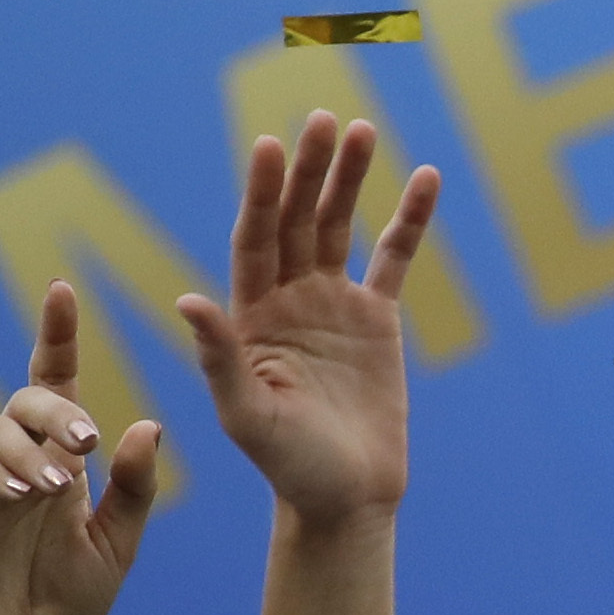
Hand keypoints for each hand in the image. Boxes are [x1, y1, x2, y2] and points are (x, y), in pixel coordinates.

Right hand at [0, 292, 162, 614]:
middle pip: (23, 399)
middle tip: (89, 442)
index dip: (56, 335)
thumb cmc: (71, 602)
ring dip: (27, 450)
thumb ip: (135, 488)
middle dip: (55, 409)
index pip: (54, 383)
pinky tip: (21, 495)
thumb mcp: (119, 543)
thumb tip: (148, 422)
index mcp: (59, 460)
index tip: (63, 289)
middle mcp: (16, 462)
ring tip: (59, 487)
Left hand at [183, 113, 430, 528]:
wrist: (346, 494)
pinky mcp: (378, 320)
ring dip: (350, 178)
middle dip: (310, 170)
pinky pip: (395, 257)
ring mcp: (333, 305)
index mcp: (249, 316)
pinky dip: (409, 219)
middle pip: (297, 219)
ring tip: (361, 129)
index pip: (254, 239)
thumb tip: (189, 299)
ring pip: (340, 226)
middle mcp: (287, 299)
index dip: (261, 193)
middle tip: (323, 119)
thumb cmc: (289, 464)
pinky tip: (425, 177)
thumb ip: (219, 356)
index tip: (269, 146)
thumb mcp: (246, 414)